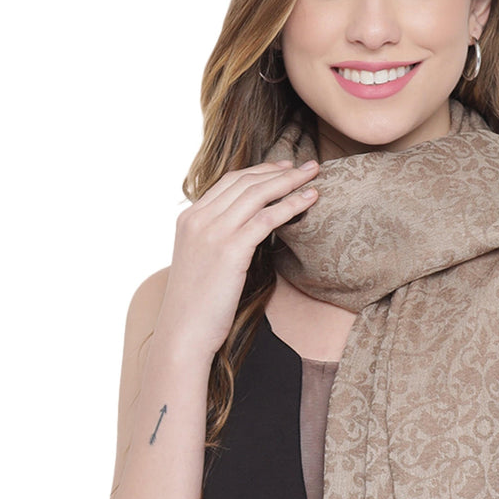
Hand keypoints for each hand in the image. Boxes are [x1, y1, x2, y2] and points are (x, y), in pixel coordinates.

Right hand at [154, 156, 320, 358]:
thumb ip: (216, 242)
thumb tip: (244, 236)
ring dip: (290, 181)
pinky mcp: (230, 249)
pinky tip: (310, 199)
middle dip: (278, 170)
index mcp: (189, 219)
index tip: (283, 168)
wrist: (184, 332)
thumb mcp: (201, 264)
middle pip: (244, 182)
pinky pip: (267, 218)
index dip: (258, 172)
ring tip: (314, 175)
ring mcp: (213, 232)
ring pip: (257, 194)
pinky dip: (291, 205)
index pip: (228, 183)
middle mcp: (198, 219)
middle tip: (306, 165)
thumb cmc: (197, 307)